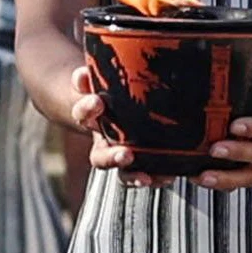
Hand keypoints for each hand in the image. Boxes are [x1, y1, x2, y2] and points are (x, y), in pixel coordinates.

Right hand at [71, 65, 171, 192]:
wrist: (120, 105)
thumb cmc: (112, 88)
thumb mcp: (104, 79)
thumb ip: (92, 78)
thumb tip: (82, 74)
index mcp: (92, 118)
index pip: (83, 113)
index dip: (86, 109)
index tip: (97, 101)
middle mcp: (104, 142)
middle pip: (100, 158)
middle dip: (112, 158)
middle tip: (126, 155)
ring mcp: (123, 155)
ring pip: (124, 173)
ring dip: (133, 176)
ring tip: (146, 178)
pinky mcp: (144, 162)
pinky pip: (147, 175)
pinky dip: (157, 178)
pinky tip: (169, 176)